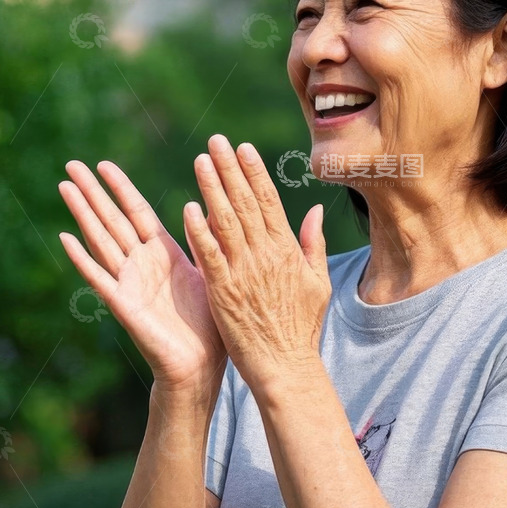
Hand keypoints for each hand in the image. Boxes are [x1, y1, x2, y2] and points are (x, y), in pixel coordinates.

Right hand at [58, 160, 226, 394]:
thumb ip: (205, 241)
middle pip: (112, 219)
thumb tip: (213, 206)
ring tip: (64, 186)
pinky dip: (81, 258)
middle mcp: (141, 264)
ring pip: (101, 240)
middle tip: (72, 163)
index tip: (104, 163)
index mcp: (163, 254)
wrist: (201, 365)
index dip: (121, 187)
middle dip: (93, 192)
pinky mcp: (123, 304)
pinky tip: (64, 237)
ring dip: (82, 213)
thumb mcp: (210, 272)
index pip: (137, 211)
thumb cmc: (208, 324)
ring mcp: (129, 283)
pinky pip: (100, 277)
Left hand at [183, 135, 330, 392]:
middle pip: (245, 203)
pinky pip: (210, 256)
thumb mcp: (318, 283)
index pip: (268, 201)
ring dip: (212, 189)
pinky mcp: (224, 292)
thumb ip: (313, 244)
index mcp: (287, 250)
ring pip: (226, 222)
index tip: (243, 147)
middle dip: (230, 169)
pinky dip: (199, 232)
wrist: (286, 366)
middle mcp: (266, 256)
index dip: (254, 172)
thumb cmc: (302, 327)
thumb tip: (315, 210)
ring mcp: (244, 273)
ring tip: (200, 161)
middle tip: (215, 141)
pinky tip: (188, 208)